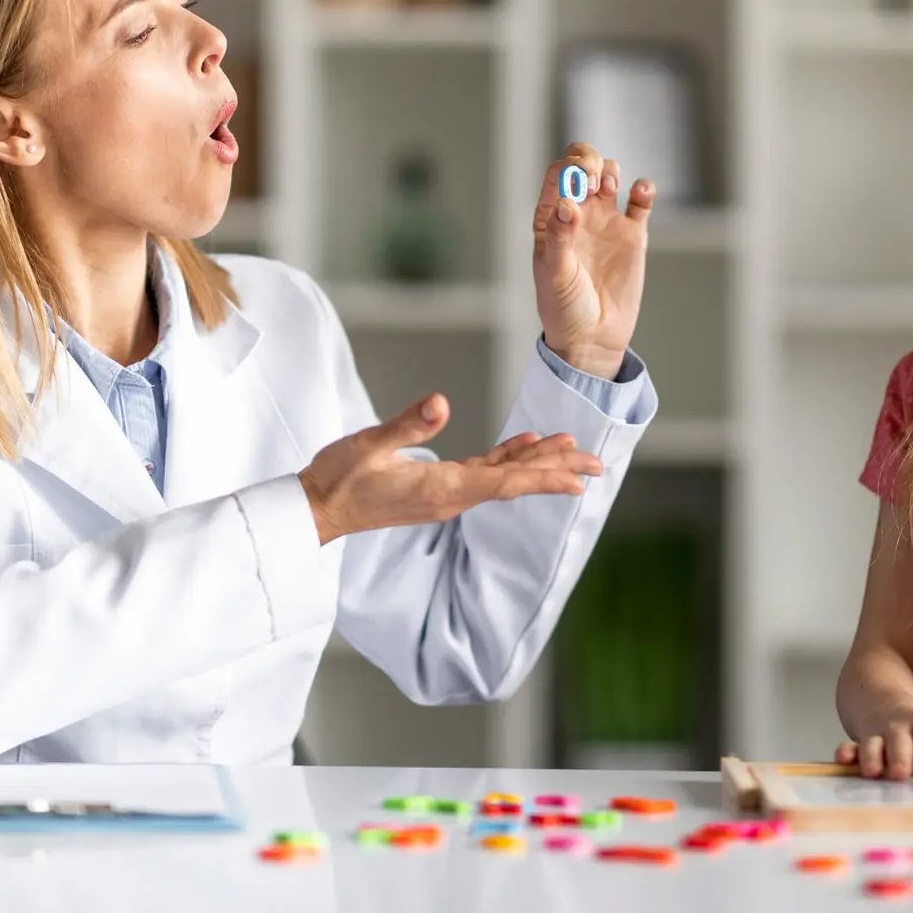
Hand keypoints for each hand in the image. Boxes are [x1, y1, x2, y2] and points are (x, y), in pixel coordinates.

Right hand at [297, 393, 602, 544]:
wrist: (315, 509)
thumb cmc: (337, 479)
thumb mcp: (368, 446)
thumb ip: (405, 425)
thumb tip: (441, 404)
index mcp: (442, 489)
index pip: (503, 483)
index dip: (543, 477)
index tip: (578, 478)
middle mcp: (452, 496)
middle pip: (514, 483)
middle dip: (556, 471)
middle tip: (596, 464)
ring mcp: (446, 494)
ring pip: (503, 478)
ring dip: (538, 464)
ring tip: (572, 449)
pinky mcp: (437, 488)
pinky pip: (483, 475)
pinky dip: (507, 460)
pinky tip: (524, 446)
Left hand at [534, 142, 652, 380]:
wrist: (593, 337)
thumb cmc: (564, 308)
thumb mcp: (555, 275)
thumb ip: (559, 238)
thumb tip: (567, 205)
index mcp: (551, 219)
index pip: (558, 175)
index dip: (568, 169)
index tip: (578, 186)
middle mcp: (578, 213)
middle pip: (583, 164)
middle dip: (589, 160)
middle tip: (594, 181)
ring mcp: (606, 221)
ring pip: (610, 174)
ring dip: (611, 170)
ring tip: (609, 189)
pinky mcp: (633, 234)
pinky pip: (641, 201)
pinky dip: (644, 189)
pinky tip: (640, 193)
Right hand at [832, 705, 912, 779]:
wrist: (879, 696)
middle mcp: (901, 728)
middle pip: (902, 740)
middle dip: (901, 756)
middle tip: (902, 775)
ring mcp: (878, 733)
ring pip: (874, 743)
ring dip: (872, 757)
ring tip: (873, 773)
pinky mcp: (859, 740)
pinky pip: (850, 746)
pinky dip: (846, 752)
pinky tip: (843, 761)